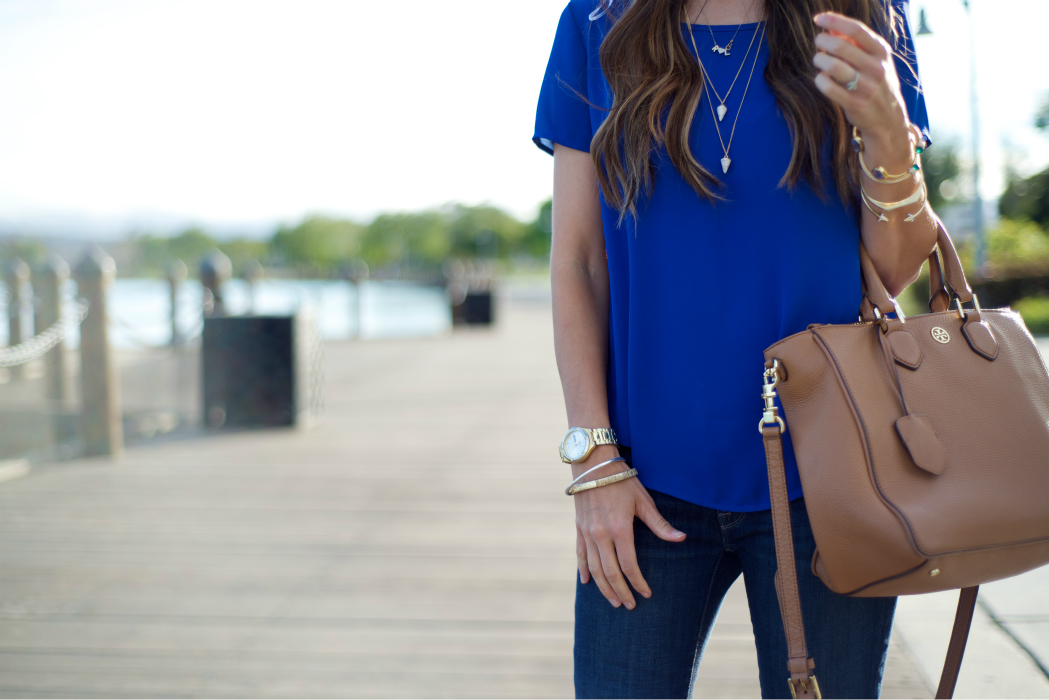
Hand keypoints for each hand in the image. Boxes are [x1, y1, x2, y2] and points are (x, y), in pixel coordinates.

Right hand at [572, 446, 685, 608]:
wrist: (593, 465)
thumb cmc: (622, 481)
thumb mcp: (644, 501)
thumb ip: (660, 524)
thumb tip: (682, 538)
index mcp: (620, 529)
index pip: (628, 565)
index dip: (638, 582)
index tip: (646, 594)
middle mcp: (601, 534)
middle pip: (610, 572)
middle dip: (621, 591)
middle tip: (630, 605)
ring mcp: (587, 533)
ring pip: (594, 568)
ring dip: (603, 587)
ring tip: (613, 601)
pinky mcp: (579, 528)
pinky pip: (580, 554)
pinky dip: (583, 570)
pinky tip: (587, 583)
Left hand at [811, 12, 912, 162]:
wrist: (888, 118)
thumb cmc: (876, 83)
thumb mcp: (874, 60)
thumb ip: (856, 44)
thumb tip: (831, 28)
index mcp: (881, 52)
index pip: (856, 29)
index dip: (834, 21)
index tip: (819, 19)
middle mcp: (876, 67)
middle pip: (840, 46)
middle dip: (822, 42)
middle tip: (818, 44)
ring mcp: (865, 86)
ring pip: (832, 66)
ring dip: (819, 60)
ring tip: (819, 60)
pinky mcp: (854, 103)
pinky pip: (828, 87)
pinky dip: (820, 80)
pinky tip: (822, 79)